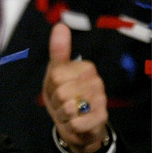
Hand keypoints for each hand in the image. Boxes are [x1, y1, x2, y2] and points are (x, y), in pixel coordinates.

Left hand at [42, 23, 108, 152]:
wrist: (76, 124)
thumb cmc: (64, 95)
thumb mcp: (56, 72)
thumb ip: (59, 50)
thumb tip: (60, 26)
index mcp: (86, 68)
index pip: (56, 75)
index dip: (51, 86)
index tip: (57, 88)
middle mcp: (97, 82)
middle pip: (61, 92)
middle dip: (56, 101)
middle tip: (62, 102)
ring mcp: (101, 100)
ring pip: (68, 107)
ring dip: (62, 114)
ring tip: (69, 112)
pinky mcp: (101, 118)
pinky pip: (76, 123)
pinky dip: (70, 125)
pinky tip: (76, 123)